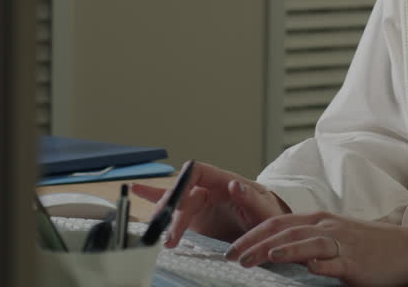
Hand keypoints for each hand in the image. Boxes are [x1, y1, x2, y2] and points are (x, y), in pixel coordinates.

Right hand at [131, 161, 289, 247]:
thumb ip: (251, 197)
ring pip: (174, 204)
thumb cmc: (270, 215)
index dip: (183, 181)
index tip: (176, 201)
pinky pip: (173, 207)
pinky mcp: (196, 218)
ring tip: (156, 234)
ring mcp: (200, 203)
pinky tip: (137, 190)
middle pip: (181, 192)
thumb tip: (234, 184)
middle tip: (169, 236)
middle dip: (171, 211)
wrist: (270, 232)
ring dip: (163, 217)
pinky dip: (154, 198)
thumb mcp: (265, 208)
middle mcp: (208, 189)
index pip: (197, 171)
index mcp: (224, 180)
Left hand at [226, 211, 407, 286]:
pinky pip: (335, 262)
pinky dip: (320, 263)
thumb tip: (274, 253)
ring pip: (306, 242)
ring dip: (282, 249)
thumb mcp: (332, 238)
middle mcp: (327, 227)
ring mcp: (341, 244)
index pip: (277, 223)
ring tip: (260, 257)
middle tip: (232, 257)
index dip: (252, 234)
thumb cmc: (366, 245)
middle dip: (256, 243)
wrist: (406, 248)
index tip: (231, 248)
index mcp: (318, 221)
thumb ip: (306, 243)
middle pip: (285, 231)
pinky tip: (308, 267)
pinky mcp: (355, 262)